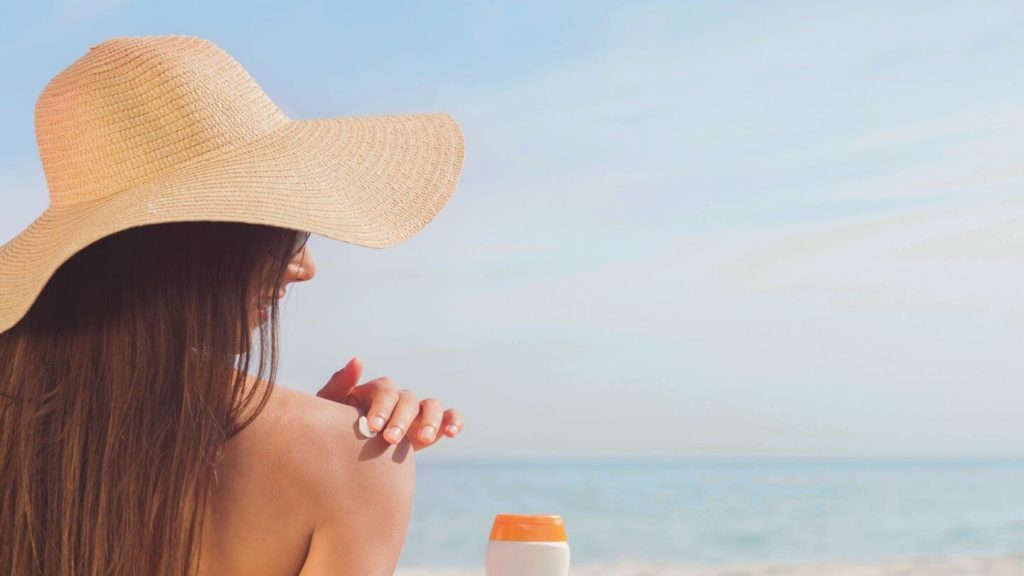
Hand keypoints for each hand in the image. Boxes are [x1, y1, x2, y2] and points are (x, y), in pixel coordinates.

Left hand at [315, 357, 463, 451]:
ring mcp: (415, 414)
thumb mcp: (329, 411)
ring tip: (424, 439)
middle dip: (402, 419)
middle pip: (408, 399)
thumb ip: (338, 386)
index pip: (385, 390)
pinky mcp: (431, 429)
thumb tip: (358, 361)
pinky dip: (454, 421)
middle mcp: (397, 400)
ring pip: (431, 406)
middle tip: (391, 439)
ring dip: (431, 420)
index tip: (373, 428)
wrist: (344, 464)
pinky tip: (452, 433)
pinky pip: (448, 418)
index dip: (382, 407)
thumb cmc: (331, 433)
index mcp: (374, 393)